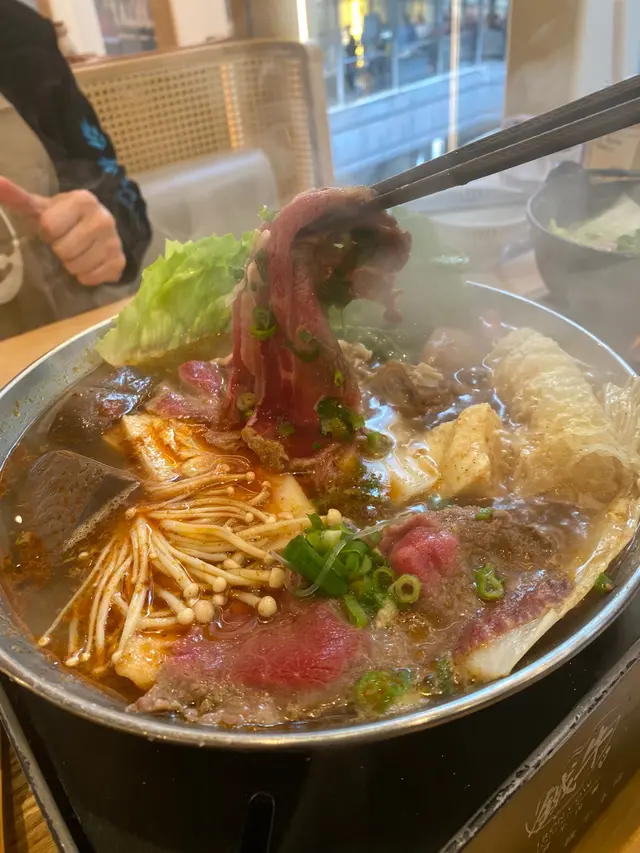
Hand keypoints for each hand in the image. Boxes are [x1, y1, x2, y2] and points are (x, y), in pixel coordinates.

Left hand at [0, 177, 125, 285]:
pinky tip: (89, 263)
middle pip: (64, 250)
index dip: (47, 233)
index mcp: (83, 200)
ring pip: (77, 267)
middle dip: (60, 250)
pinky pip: (91, 278)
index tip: (55, 229)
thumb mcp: (44, 207)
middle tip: (66, 243)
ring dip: (71, 265)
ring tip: (77, 254)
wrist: (102, 228)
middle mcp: (103, 219)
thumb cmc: (67, 218)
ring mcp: (114, 242)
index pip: (50, 227)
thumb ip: (19, 197)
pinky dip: (86, 275)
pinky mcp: (120, 262)